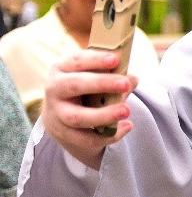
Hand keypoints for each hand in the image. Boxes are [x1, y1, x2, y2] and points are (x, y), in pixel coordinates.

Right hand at [43, 50, 137, 168]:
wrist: (61, 116)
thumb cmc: (85, 88)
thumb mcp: (95, 77)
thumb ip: (113, 76)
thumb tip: (132, 80)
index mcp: (62, 69)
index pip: (77, 61)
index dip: (96, 59)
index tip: (116, 59)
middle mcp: (54, 90)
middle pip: (74, 85)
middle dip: (101, 83)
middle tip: (125, 84)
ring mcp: (57, 114)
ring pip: (78, 117)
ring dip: (104, 115)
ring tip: (126, 110)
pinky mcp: (64, 134)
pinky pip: (87, 138)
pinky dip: (109, 135)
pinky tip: (127, 126)